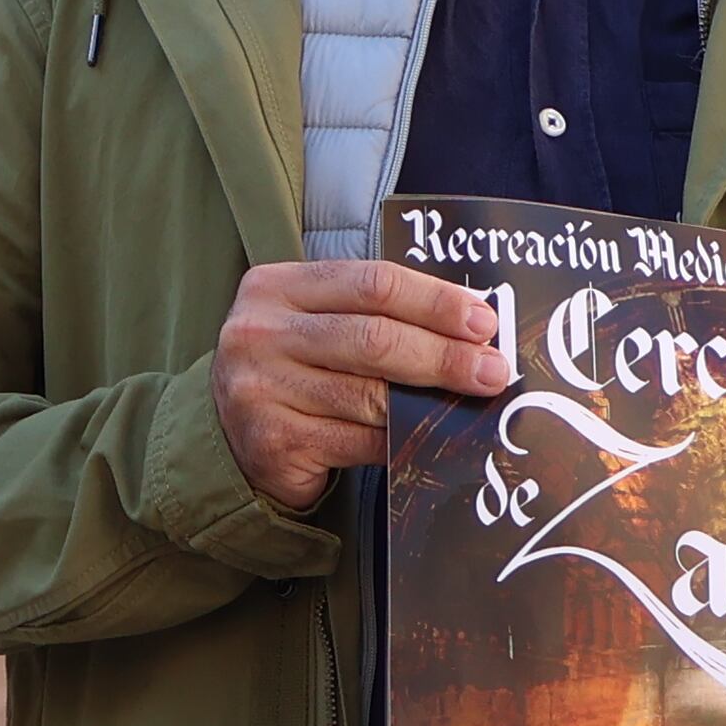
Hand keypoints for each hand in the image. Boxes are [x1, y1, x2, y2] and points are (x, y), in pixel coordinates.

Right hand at [208, 260, 508, 511]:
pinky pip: (357, 442)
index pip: (373, 282)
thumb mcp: (324, 323)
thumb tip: (473, 332)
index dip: (436, 301)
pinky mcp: (270, 443)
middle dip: (444, 356)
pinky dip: (400, 442)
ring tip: (469, 404)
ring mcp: (258, 389)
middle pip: (375, 338)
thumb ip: (380, 316)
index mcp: (278, 286)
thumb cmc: (299, 368)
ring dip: (429, 403)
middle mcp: (259, 332)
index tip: (483, 322)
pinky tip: (426, 439)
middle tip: (492, 370)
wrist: (233, 434)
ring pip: (369, 396)